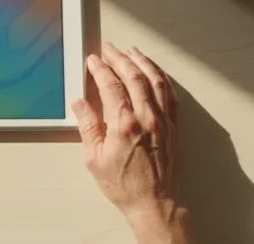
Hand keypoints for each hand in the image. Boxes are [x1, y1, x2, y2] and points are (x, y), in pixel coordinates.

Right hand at [72, 43, 193, 243]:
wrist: (154, 204)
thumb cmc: (125, 185)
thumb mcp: (95, 159)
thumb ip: (87, 127)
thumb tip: (79, 104)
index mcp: (125, 124)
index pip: (111, 86)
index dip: (101, 69)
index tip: (93, 60)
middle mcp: (147, 118)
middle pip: (134, 76)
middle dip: (120, 58)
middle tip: (110, 48)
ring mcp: (164, 121)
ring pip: (156, 81)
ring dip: (143, 62)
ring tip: (132, 51)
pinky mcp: (174, 127)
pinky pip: (171, 95)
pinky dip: (162, 78)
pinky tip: (155, 73)